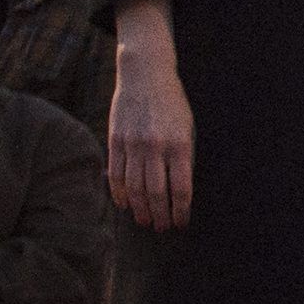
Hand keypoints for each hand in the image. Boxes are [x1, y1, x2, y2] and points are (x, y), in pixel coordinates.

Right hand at [107, 7, 192, 232]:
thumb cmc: (172, 104)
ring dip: (140, 209)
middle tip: (162, 228)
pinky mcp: (115, 140)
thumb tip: (179, 191)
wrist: (145, 75)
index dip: (181, 210)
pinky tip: (125, 205)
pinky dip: (120, 193)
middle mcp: (155, 146)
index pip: (181, 188)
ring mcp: (133, 144)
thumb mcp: (187, 127)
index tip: (182, 222)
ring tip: (145, 222)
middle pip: (157, 193)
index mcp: (179, 144)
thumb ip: (183, 157)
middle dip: (160, 215)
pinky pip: (116, 174)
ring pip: (135, 187)